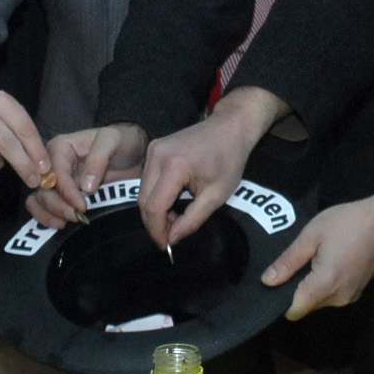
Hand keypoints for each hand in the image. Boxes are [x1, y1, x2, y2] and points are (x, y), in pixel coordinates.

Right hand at [25, 123, 147, 227]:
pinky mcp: (60, 194)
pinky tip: (60, 224)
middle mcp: (53, 164)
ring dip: (49, 213)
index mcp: (61, 147)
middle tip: (76, 217)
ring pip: (39, 199)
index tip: (82, 206)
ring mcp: (56, 180)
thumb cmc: (121, 142)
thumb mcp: (113, 141)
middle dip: (57, 205)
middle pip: (43, 187)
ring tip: (66, 223)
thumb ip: (99, 158)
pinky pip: (42, 207)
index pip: (55, 172)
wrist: (132, 154)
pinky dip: (46, 217)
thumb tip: (85, 187)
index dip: (66, 191)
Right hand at [138, 86, 287, 248]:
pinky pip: (147, 180)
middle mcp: (157, 155)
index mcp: (174, 166)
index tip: (167, 246)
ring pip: (143, 191)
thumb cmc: (229, 159)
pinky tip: (172, 203)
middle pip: (144, 200)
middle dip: (155, 223)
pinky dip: (156, 196)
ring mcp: (153, 149)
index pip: (154, 206)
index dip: (157, 230)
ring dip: (155, 210)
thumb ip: (192, 219)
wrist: (230, 127)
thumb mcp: (216, 195)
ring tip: (175, 220)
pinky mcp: (154, 148)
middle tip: (171, 236)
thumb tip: (172, 239)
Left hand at [261, 192, 373, 320]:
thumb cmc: (345, 223)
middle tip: (298, 261)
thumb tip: (267, 281)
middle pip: (307, 306)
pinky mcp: (358, 291)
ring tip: (314, 258)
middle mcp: (338, 298)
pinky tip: (329, 261)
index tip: (279, 280)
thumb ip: (288, 262)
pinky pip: (333, 295)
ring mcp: (351, 297)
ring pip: (320, 301)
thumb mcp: (311, 236)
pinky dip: (326, 284)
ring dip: (312, 286)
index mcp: (324, 285)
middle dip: (297, 289)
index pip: (294, 311)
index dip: (281, 299)